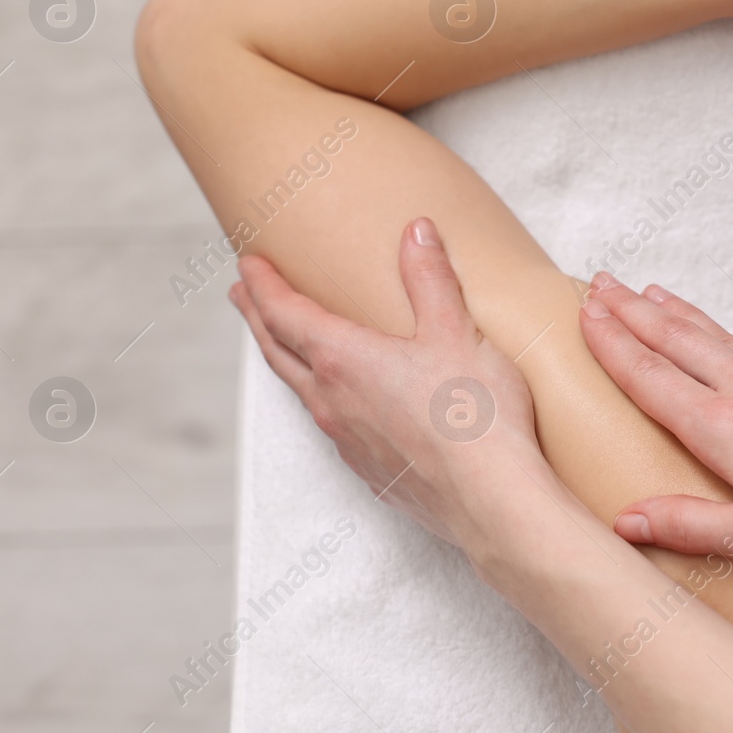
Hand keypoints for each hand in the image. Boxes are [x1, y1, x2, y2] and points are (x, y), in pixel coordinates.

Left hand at [228, 217, 546, 551]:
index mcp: (344, 359)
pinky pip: (333, 428)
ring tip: (286, 346)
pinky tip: (344, 405)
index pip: (285, 313)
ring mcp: (348, 441)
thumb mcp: (457, 331)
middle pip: (278, 352)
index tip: (247, 264)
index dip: (262, 285)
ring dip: (286, 361)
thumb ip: (431, 279)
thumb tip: (416, 232)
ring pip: (302, 392)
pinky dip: (323, 402)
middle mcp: (332, 401)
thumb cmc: (475, 415)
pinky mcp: (372, 472)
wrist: (492, 500)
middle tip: (241, 295)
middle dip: (257, 318)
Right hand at [577, 272, 732, 577]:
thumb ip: (692, 526)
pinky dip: (731, 333)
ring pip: (721, 336)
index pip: (652, 378)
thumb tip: (624, 520)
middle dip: (633, 313)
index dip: (613, 345)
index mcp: (726, 428)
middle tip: (599, 283)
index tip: (584, 314)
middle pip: (678, 341)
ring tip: (650, 293)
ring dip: (678, 314)